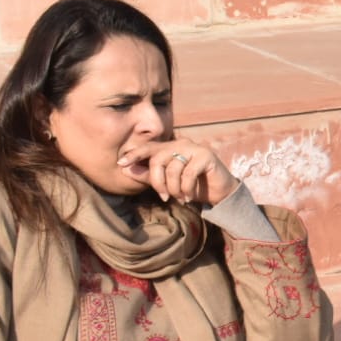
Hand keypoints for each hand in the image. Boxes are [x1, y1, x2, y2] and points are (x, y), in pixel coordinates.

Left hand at [117, 137, 238, 205]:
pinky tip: (188, 197)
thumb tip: (125, 169)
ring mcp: (195, 148)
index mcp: (170, 147)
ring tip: (179, 197)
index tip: (121, 164)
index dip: (135, 155)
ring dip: (174, 188)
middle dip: (158, 182)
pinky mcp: (206, 156)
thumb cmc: (192, 186)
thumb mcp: (167, 183)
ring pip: (173, 168)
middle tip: (164, 197)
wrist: (220, 192)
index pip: (149, 148)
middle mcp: (181, 143)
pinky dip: (186, 189)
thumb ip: (148, 176)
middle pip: (158, 160)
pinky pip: (188, 174)